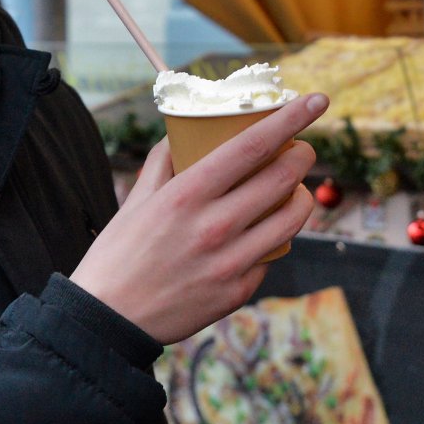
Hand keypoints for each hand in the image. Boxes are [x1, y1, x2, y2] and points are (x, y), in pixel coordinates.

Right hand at [71, 92, 326, 343]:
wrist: (107, 323)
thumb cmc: (118, 255)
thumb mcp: (136, 200)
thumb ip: (162, 162)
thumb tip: (180, 133)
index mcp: (187, 195)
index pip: (253, 145)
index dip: (291, 118)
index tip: (316, 100)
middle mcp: (214, 226)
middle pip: (284, 177)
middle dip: (303, 155)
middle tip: (302, 148)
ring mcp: (230, 262)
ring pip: (292, 217)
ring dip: (302, 196)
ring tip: (295, 189)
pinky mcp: (238, 291)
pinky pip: (271, 255)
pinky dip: (273, 238)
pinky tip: (263, 233)